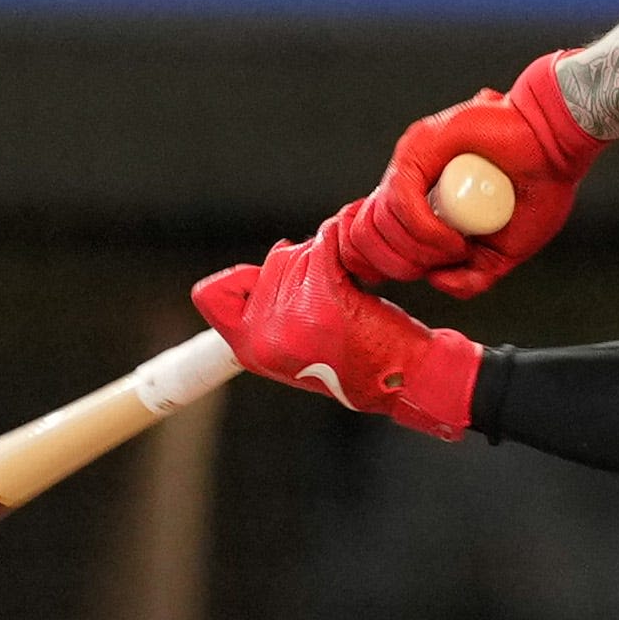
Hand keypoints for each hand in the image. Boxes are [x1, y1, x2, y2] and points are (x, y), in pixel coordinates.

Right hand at [191, 236, 480, 439]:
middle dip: (302, 266)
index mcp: (251, 351)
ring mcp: (291, 320)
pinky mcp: (324, 301)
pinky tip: (349, 247)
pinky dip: (336, 239)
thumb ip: (271, 317)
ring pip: (299, 256)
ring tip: (349, 284)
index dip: (236, 280)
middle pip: (270, 266)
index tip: (263, 279)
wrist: (408, 380)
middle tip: (332, 287)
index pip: (209, 296)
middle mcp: (263, 338)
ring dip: (326, 259)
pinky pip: (323, 248)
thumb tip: (265, 264)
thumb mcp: (302, 351)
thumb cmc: (363, 363)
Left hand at [326, 52, 599, 299]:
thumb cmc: (538, 190)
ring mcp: (410, 162)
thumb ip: (471, 277)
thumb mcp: (503, 253)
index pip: (369, 235)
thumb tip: (436, 280)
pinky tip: (455, 239)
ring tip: (458, 249)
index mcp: (420, 203)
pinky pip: (402, 201)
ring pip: (381, 220)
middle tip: (443, 264)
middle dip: (398, 264)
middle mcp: (408, 182)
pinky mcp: (419, 147)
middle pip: (365, 233)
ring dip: (417, 249)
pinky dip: (425, 231)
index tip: (417, 273)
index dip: (379, 263)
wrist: (557, 149)